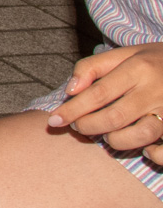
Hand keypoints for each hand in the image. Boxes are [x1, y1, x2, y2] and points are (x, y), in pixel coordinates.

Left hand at [48, 44, 162, 162]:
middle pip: (114, 117)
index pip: (98, 93)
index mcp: (138, 68)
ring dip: (115, 140)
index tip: (54, 120)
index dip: (73, 109)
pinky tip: (143, 148)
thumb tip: (70, 90)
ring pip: (140, 135)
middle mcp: (156, 90)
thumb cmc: (152, 61)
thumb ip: (92, 67)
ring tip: (106, 134)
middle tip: (77, 126)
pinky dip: (153, 154)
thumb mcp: (123, 53)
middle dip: (88, 126)